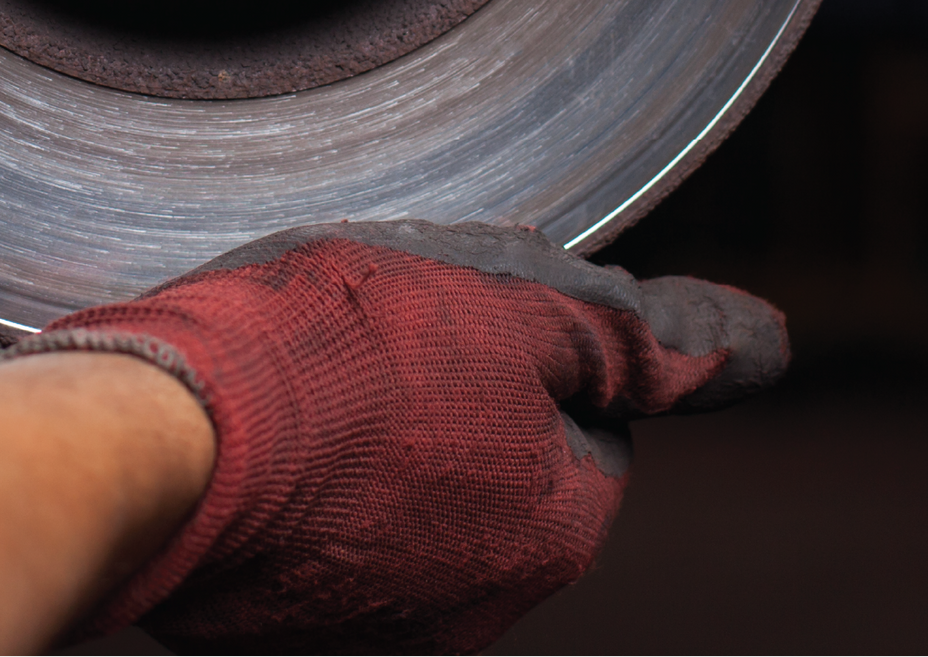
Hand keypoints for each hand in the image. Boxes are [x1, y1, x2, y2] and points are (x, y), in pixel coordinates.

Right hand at [10, 220, 787, 655]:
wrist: (161, 440)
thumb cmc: (330, 352)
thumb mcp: (500, 304)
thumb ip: (631, 337)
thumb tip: (765, 346)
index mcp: (555, 525)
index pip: (582, 416)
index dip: (514, 341)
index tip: (441, 312)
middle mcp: (484, 609)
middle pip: (495, 467)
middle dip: (447, 397)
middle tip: (362, 335)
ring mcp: (380, 636)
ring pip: (406, 506)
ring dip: (373, 444)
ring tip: (298, 381)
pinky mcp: (286, 641)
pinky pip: (324, 551)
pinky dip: (304, 497)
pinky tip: (261, 438)